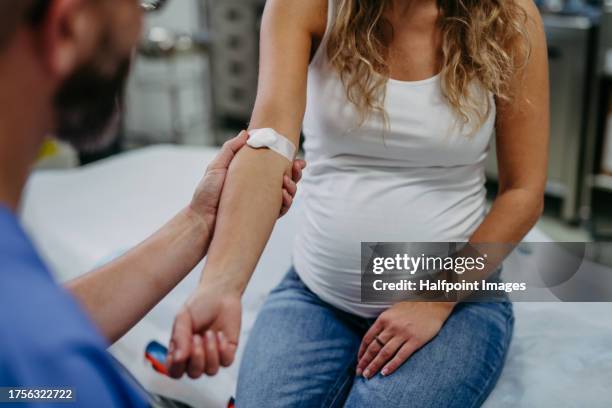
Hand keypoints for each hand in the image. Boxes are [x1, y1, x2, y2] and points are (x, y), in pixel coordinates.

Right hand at [166, 286, 241, 377]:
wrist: (220, 292)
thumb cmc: (199, 304)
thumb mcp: (183, 318)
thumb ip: (179, 338)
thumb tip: (178, 358)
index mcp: (180, 349)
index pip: (175, 371)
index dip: (177, 366)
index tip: (181, 350)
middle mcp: (195, 355)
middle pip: (194, 374)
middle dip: (197, 357)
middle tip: (198, 337)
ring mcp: (212, 354)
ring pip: (211, 371)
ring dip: (211, 352)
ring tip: (210, 333)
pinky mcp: (228, 351)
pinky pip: (226, 362)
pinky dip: (223, 349)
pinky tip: (220, 334)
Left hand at [189, 131, 305, 230]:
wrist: (202, 221)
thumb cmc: (206, 194)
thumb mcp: (217, 166)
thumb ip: (231, 149)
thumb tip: (246, 133)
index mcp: (250, 174)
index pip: (272, 165)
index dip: (286, 160)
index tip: (296, 156)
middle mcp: (258, 188)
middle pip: (284, 179)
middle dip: (295, 173)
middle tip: (297, 168)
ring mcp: (261, 202)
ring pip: (286, 194)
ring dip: (292, 187)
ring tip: (287, 183)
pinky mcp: (262, 216)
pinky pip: (280, 210)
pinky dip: (286, 203)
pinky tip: (284, 197)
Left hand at [356, 302, 454, 378]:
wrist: (433, 303)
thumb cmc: (412, 307)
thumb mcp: (392, 311)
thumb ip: (383, 323)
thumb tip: (373, 338)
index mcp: (384, 319)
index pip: (368, 338)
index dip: (362, 351)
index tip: (358, 361)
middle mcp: (391, 326)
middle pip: (374, 348)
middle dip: (365, 362)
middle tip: (359, 373)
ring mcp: (403, 334)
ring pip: (384, 353)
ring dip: (374, 365)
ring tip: (368, 375)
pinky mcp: (415, 341)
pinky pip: (401, 356)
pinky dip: (391, 365)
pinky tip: (384, 373)